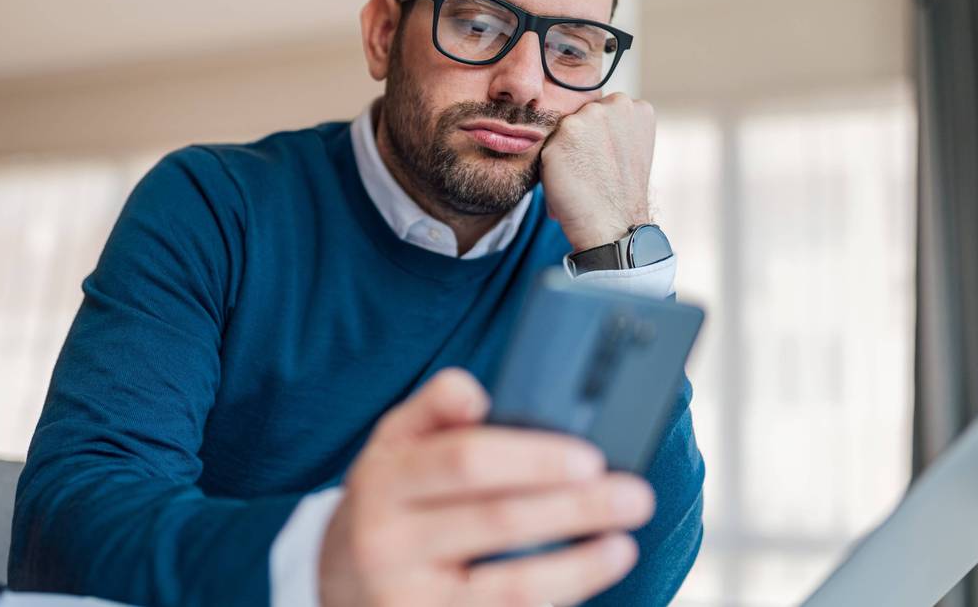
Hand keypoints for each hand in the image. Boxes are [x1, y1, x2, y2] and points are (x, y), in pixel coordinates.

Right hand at [319, 368, 654, 606]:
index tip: (590, 458)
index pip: (466, 462)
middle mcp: (387, 542)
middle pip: (497, 521)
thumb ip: (433, 407)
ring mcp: (408, 598)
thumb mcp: (394, 444)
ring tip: (622, 546)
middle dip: (575, 508)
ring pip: (509, 586)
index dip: (532, 459)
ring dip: (578, 567)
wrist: (342, 582)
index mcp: (382, 479)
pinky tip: (586, 580)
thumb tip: (472, 391)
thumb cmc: (389, 502)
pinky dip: (555, 599)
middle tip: (635, 496)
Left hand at [540, 93, 655, 250]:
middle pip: (581, 116)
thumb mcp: (630, 148)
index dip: (597, 139)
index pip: (602, 112)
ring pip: (562, 130)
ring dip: (563, 151)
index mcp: (637, 108)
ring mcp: (589, 117)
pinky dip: (549, 165)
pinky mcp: (563, 133)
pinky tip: (566, 182)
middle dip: (580, 140)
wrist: (613, 224)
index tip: (603, 160)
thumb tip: (589, 119)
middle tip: (591, 171)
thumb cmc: (619, 193)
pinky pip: (546, 146)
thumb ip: (615, 127)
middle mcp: (616, 104)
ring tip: (579, 177)